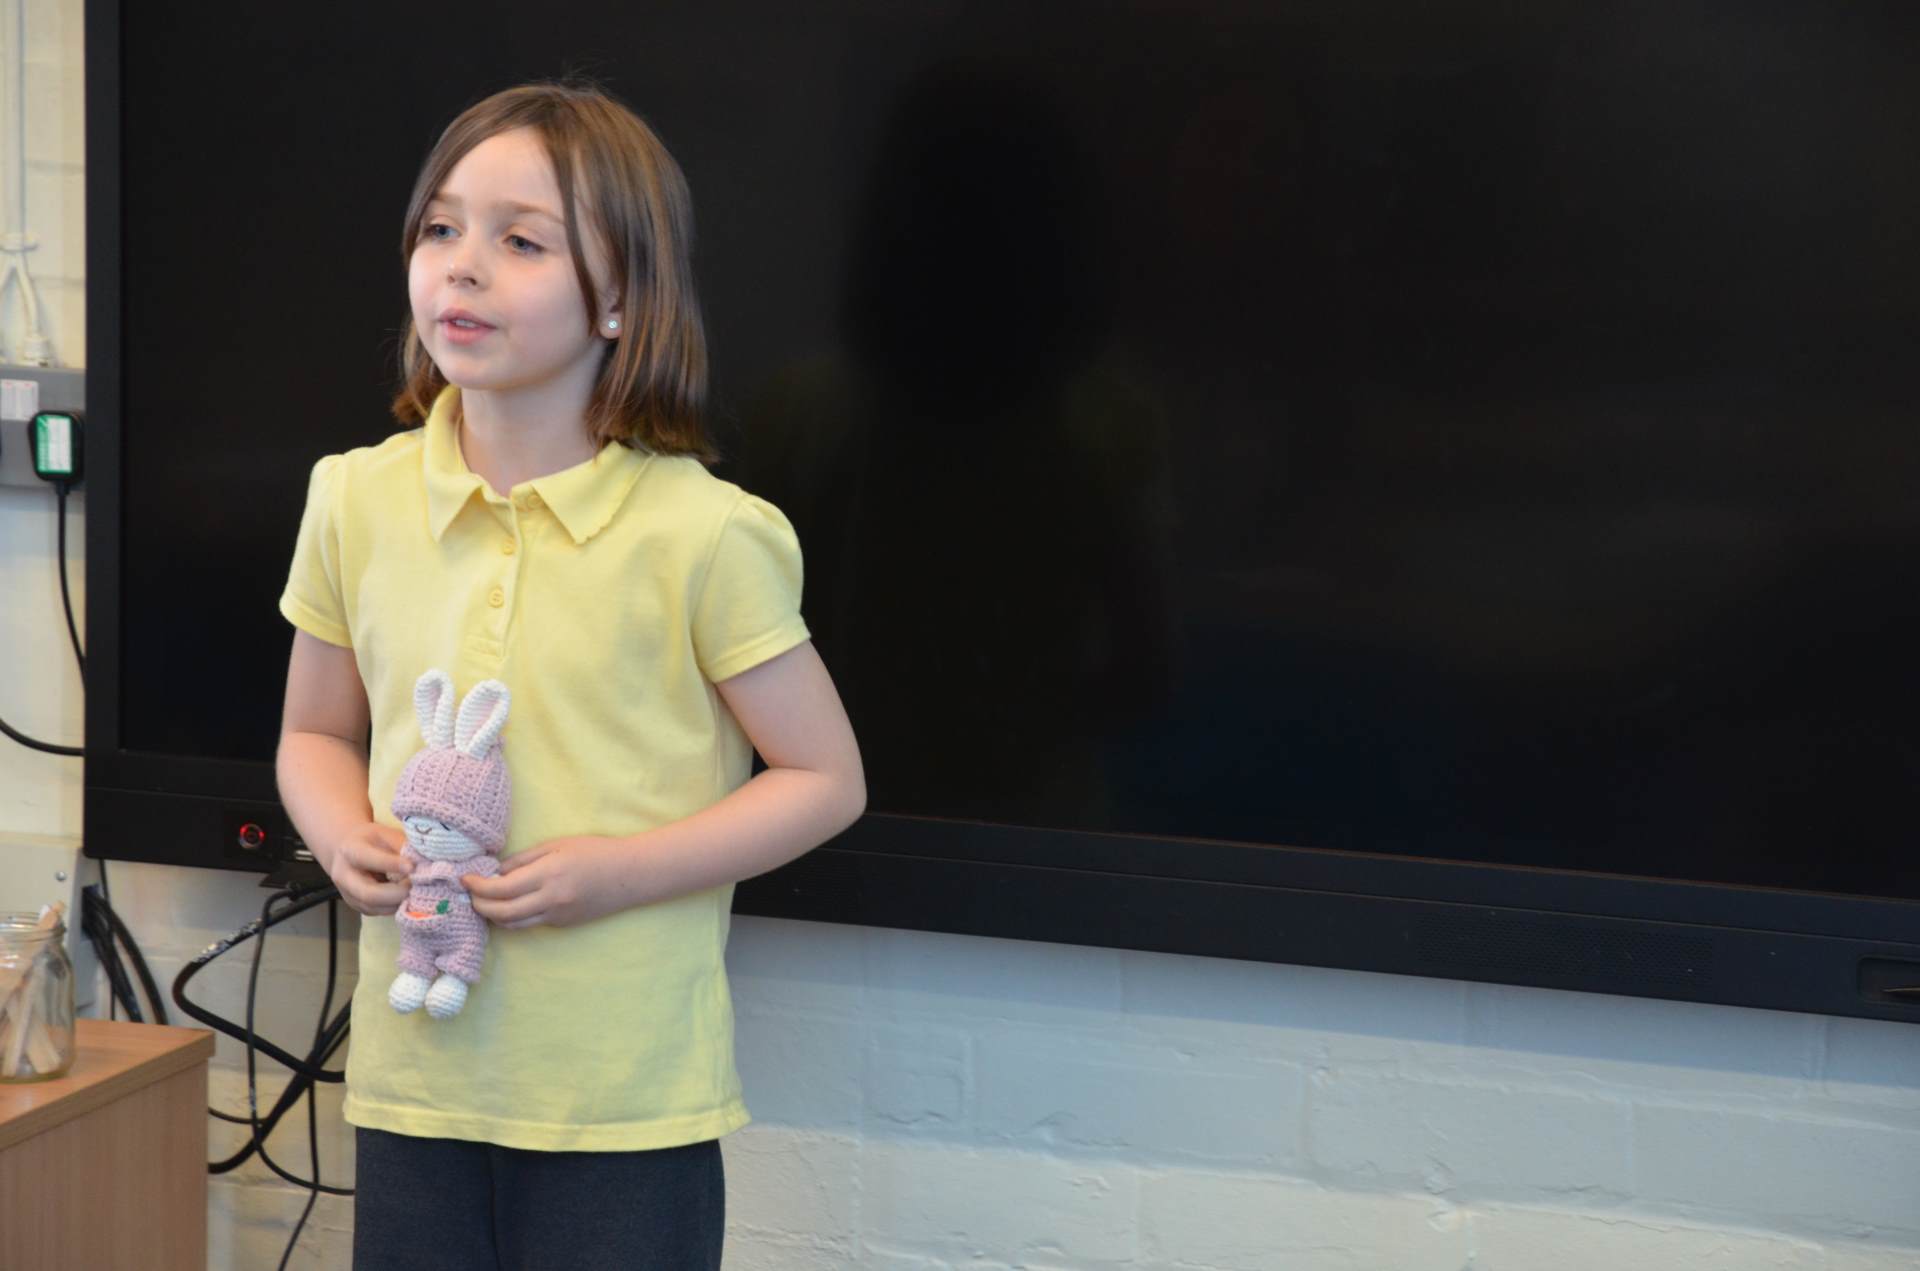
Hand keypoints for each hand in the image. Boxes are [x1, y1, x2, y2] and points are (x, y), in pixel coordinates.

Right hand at [322, 822, 412, 916]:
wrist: (345, 853)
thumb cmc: (371, 841)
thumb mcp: (385, 834)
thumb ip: (401, 846)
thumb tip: (422, 862)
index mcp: (350, 851)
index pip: (368, 859)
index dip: (391, 864)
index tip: (412, 867)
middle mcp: (345, 876)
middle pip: (369, 894)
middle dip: (397, 893)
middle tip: (415, 885)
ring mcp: (350, 895)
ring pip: (375, 907)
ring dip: (399, 902)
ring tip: (414, 891)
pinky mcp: (359, 906)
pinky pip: (380, 911)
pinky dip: (396, 906)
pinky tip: (406, 896)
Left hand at [463, 836, 627, 929]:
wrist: (630, 875)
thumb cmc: (596, 851)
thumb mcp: (558, 846)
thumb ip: (524, 859)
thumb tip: (496, 871)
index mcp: (548, 874)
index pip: (500, 888)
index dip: (477, 886)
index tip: (465, 879)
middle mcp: (550, 899)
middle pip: (501, 912)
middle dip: (479, 905)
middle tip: (469, 895)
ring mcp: (557, 915)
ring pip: (514, 924)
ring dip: (494, 916)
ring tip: (484, 903)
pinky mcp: (563, 923)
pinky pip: (532, 922)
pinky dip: (515, 916)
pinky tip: (511, 905)